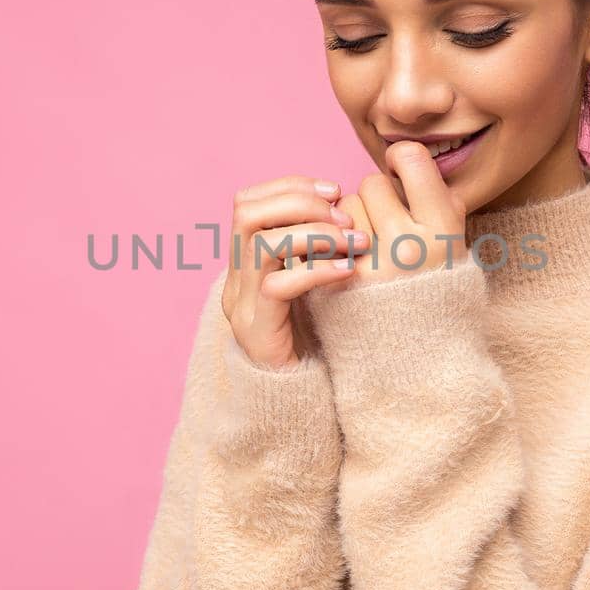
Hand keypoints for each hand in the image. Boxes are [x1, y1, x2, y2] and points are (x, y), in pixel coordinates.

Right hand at [222, 175, 367, 368]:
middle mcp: (235, 280)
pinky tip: (349, 271)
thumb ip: (315, 249)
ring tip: (354, 242)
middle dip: (300, 203)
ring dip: (314, 234)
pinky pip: (279, 287)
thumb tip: (343, 205)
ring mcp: (241, 306)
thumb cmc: (316, 339)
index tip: (334, 189)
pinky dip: (317, 270)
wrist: (297, 403)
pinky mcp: (257, 332)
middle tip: (344, 216)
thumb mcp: (312, 284)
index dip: (290, 186)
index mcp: (244, 263)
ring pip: (262, 245)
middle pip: (246, 214)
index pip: (248, 201)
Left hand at [339, 142, 470, 287]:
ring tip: (370, 247)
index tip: (401, 172)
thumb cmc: (436, 286)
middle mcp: (408, 247)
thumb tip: (402, 154)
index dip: (401, 160)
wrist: (420, 351)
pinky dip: (333, 243)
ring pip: (344, 208)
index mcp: (444, 230)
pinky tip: (348, 260)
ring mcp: (371, 266)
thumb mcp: (453, 239)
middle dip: (375, 198)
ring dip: (351, 220)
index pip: (411, 159)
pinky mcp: (339, 282)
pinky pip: (325, 236)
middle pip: (371, 183)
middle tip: (387, 223)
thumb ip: (436, 196)